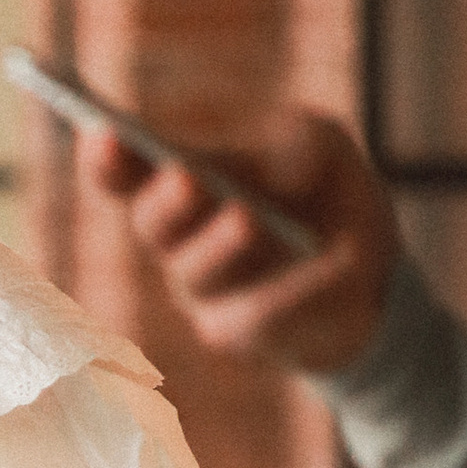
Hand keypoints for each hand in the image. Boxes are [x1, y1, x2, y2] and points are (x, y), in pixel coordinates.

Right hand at [87, 109, 396, 374]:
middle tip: (183, 177)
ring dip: (220, 246)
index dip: (107, 160)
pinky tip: (337, 263)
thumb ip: (295, 140)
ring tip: (246, 219)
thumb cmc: (322, 193)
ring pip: (198, 273)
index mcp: (179, 185)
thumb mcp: (320, 143)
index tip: (102, 134)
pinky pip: (260, 316)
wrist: (364, 269)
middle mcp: (177, 243)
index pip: (126, 174)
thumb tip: (280, 172)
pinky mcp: (240, 334)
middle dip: (167, 203)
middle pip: (154, 226)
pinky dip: (296, 289)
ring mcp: (202, 294)